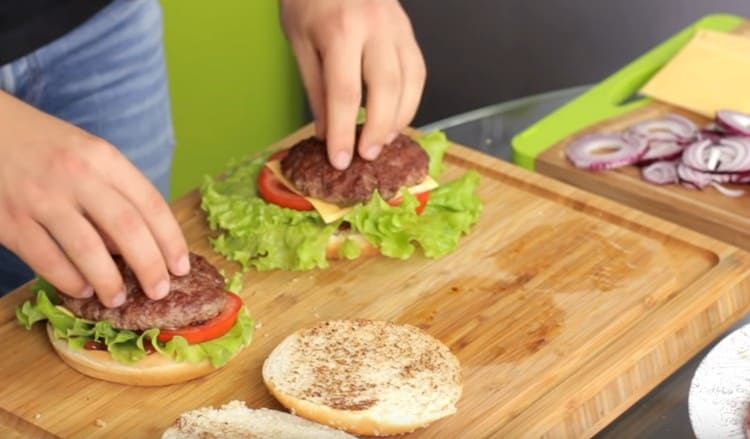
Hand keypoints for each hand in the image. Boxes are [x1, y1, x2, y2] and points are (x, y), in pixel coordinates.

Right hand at [0, 91, 189, 306]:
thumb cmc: (48, 147)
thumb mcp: (89, 155)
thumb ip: (116, 192)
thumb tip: (138, 246)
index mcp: (103, 157)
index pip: (150, 204)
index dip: (171, 240)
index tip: (181, 267)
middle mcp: (76, 176)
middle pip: (127, 229)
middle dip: (150, 266)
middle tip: (159, 291)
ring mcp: (41, 198)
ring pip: (88, 251)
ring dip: (109, 282)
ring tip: (118, 298)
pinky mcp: (10, 221)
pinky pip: (47, 260)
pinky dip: (70, 281)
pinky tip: (82, 289)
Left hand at [280, 0, 425, 168]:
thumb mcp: (298, 41)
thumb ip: (315, 87)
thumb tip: (325, 131)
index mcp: (339, 29)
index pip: (343, 92)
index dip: (342, 131)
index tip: (339, 159)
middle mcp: (374, 26)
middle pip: (385, 88)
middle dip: (377, 128)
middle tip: (367, 155)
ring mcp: (396, 27)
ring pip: (410, 80)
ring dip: (399, 118)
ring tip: (382, 141)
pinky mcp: (408, 30)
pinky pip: (418, 70)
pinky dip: (411, 99)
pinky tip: (397, 116)